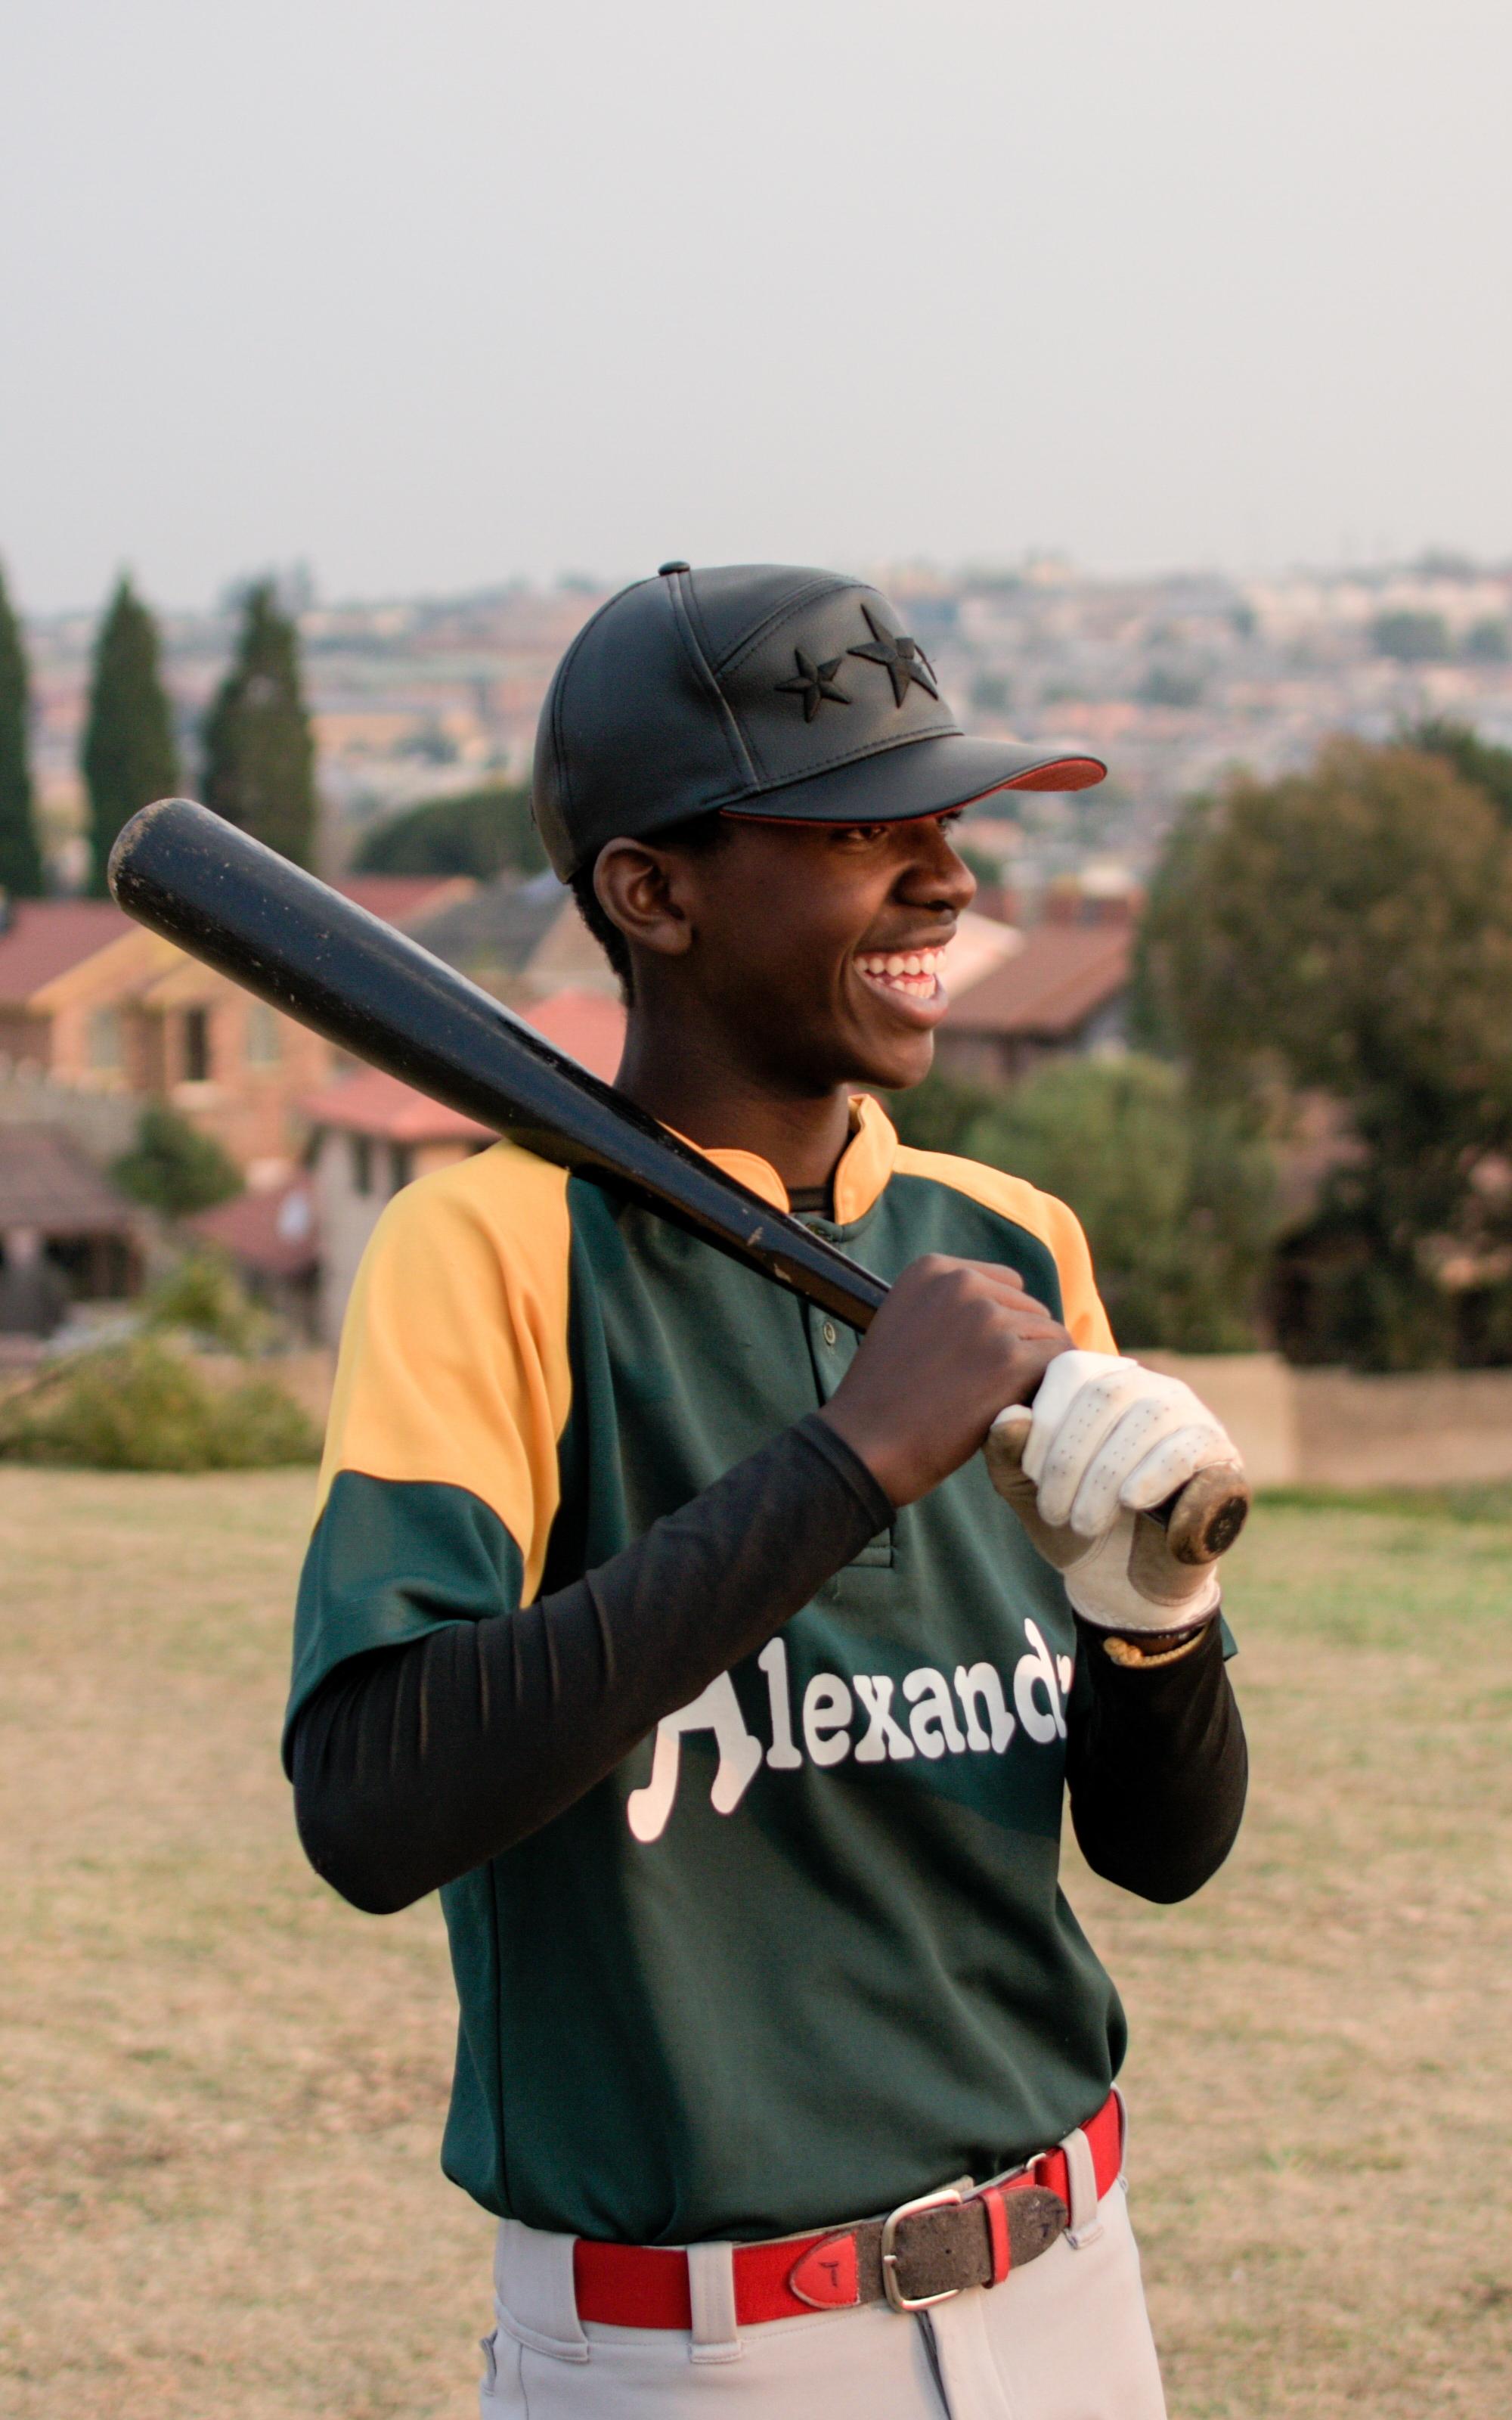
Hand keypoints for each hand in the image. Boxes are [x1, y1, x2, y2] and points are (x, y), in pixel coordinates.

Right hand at [819, 1255, 1070, 1507]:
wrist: (866, 1446)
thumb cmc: (885, 1397)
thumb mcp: (906, 1323)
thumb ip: (952, 1307)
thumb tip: (1015, 1314)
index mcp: (933, 1269)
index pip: (1007, 1286)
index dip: (1002, 1327)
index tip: (979, 1360)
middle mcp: (962, 1284)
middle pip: (1032, 1311)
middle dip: (1020, 1348)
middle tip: (986, 1388)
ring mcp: (988, 1319)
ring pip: (1050, 1337)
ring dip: (1035, 1370)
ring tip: (999, 1401)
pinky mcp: (1010, 1359)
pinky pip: (1060, 1363)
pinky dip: (1048, 1389)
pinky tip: (1020, 1409)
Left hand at [983, 1352, 1244, 1634]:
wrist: (1123, 1584)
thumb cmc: (1072, 1523)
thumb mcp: (1025, 1492)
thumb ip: (1007, 1453)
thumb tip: (1010, 1416)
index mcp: (1099, 1381)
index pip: (1071, 1372)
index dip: (1044, 1425)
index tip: (1030, 1478)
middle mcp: (1148, 1386)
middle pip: (1106, 1395)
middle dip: (1070, 1458)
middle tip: (1053, 1512)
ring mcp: (1190, 1416)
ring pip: (1149, 1417)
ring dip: (1105, 1476)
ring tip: (1084, 1522)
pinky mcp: (1220, 1456)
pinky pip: (1189, 1449)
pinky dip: (1153, 1475)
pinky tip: (1130, 1502)